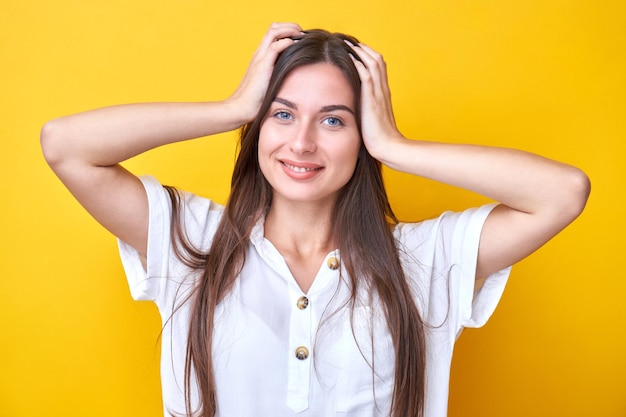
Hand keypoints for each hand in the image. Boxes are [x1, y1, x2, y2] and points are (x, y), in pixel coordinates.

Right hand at [227, 22, 302, 123]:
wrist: (241, 108)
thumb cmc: (255, 101)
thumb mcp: (269, 84)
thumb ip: (277, 76)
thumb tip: (294, 78)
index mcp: (260, 57)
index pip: (273, 34)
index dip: (287, 31)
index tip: (300, 38)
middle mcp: (259, 54)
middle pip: (273, 27)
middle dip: (290, 26)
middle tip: (302, 34)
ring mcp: (260, 58)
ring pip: (274, 31)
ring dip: (290, 30)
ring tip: (301, 36)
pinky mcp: (262, 66)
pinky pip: (275, 47)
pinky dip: (287, 43)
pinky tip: (295, 46)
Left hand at [347, 42, 405, 161]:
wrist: (388, 147)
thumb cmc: (379, 139)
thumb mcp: (372, 120)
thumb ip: (366, 110)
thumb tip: (355, 109)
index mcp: (383, 94)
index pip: (379, 68)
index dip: (368, 56)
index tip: (356, 50)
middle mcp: (383, 90)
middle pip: (378, 60)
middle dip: (364, 49)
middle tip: (350, 42)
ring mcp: (379, 93)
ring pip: (373, 63)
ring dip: (360, 51)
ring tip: (347, 43)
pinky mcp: (372, 99)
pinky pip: (366, 75)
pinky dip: (359, 64)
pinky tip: (349, 57)